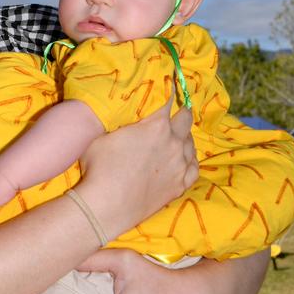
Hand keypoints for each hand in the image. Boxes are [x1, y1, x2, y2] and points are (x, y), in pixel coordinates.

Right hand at [74, 98, 196, 242]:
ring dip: (184, 138)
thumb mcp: (104, 137)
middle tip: (176, 112)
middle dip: (181, 113)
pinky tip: (185, 160)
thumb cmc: (100, 168)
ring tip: (177, 138)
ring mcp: (180, 165)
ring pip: (191, 144)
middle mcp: (173, 142)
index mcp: (156, 125)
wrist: (107, 205)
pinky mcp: (180, 185)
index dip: (168, 92)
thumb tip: (126, 122)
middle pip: (186, 120)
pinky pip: (194, 168)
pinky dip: (190, 160)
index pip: (168, 102)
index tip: (169, 87)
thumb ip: (123, 127)